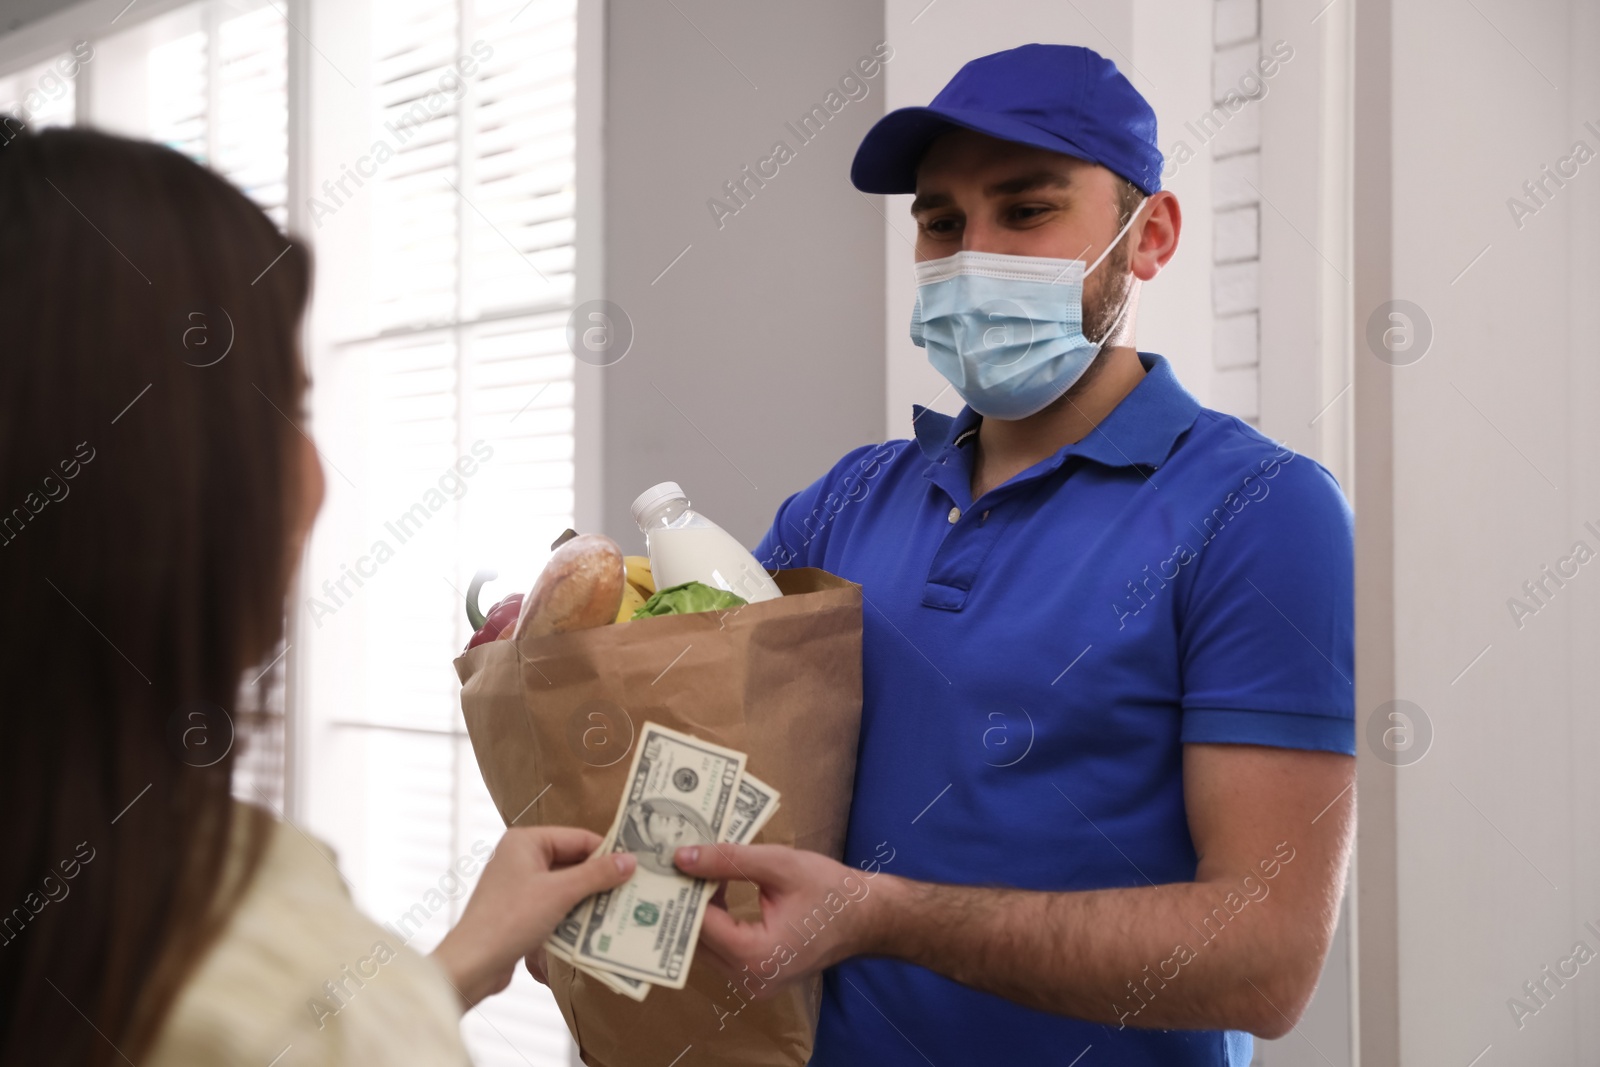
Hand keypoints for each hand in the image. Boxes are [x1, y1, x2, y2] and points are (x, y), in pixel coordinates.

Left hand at [432, 827, 635, 1009]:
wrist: (472, 964)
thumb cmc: (510, 920)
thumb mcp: (560, 893)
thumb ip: (596, 874)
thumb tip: (630, 861)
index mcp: (525, 841)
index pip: (578, 838)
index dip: (607, 852)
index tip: (636, 866)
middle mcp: (520, 857)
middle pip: (572, 861)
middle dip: (599, 878)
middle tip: (633, 889)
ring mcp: (518, 884)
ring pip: (565, 885)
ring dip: (588, 898)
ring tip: (620, 908)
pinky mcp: (519, 910)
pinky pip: (554, 904)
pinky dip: (572, 913)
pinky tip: (595, 926)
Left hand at [672, 843, 887, 994]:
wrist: (867, 917)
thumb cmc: (830, 890)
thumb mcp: (779, 865)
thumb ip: (728, 861)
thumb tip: (682, 857)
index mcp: (756, 956)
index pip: (701, 924)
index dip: (684, 891)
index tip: (673, 860)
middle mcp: (750, 980)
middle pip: (698, 940)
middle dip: (687, 902)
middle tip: (678, 864)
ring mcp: (754, 984)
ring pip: (708, 948)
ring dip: (700, 912)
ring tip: (695, 873)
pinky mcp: (758, 979)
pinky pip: (724, 951)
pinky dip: (716, 923)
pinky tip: (715, 892)